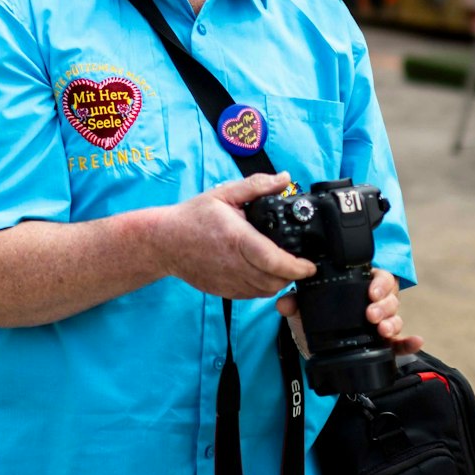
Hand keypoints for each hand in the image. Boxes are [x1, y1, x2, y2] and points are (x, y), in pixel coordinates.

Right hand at [151, 172, 315, 299]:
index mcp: (238, 239)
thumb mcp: (224, 194)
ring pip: (266, 291)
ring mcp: (229, 281)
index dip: (297, 267)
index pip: (275, 261)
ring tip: (280, 265)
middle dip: (292, 273)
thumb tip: (285, 179)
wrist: (165, 242)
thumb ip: (257, 185)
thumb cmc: (193, 217)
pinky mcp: (224, 291)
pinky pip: (252, 295)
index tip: (309, 264)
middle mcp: (235, 265)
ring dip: (278, 280)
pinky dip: (263, 286)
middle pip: (276, 280)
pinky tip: (261, 271)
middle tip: (298, 261)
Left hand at [276, 269, 424, 357]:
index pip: (378, 277)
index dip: (379, 283)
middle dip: (384, 305)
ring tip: (382, 331)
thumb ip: (294, 303)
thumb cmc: (314, 321)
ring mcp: (380, 323)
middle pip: (391, 297)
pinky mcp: (384, 345)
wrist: (314, 348)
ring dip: (393, 323)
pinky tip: (415, 342)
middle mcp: (374, 303)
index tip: (371, 292)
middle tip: (371, 315)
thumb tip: (285, 302)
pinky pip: (400, 343)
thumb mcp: (303, 311)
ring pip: (396, 317)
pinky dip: (408, 343)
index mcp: (358, 288)